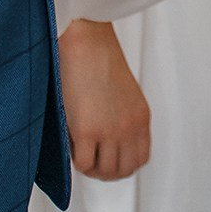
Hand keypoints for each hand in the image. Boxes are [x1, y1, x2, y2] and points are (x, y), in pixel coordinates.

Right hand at [60, 19, 150, 180]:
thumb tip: (106, 142)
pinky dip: (75, 160)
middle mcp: (130, 127)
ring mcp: (110, 131)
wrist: (86, 40)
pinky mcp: (87, 131)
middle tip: (89, 160)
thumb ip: (122, 118)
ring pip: (104, 171)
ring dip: (89, 167)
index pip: (140, 159)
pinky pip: (83, 164)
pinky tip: (70, 144)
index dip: (121, 164)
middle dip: (104, 171)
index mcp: (141, 117)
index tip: (106, 158)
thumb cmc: (98, 58)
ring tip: (78, 152)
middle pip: (123, 170)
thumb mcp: (123, 93)